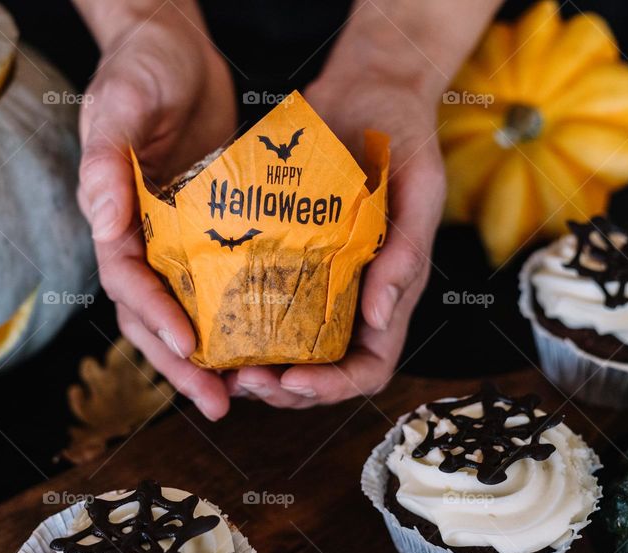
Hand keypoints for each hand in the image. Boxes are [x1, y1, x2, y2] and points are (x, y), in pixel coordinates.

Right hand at [76, 0, 235, 419]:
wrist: (173, 42)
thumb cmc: (140, 66)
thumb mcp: (121, 102)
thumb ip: (105, 159)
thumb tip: (101, 225)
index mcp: (113, 215)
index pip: (128, 282)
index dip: (154, 319)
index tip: (186, 349)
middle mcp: (142, 236)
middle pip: (155, 315)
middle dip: (182, 364)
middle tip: (219, 403)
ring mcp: (176, 236)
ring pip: (189, 309)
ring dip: (211, 355)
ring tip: (245, 392)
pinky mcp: (210, 228)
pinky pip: (221, 282)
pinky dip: (237, 314)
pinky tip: (268, 339)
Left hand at [225, 74, 443, 407]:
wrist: (367, 89)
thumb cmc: (404, 137)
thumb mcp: (419, 188)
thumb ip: (407, 251)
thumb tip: (382, 317)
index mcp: (389, 293)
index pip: (368, 368)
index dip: (333, 389)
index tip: (292, 381)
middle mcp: (352, 297)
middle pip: (321, 370)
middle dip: (283, 387)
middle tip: (240, 380)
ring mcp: (318, 280)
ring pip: (286, 348)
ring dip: (255, 365)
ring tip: (218, 364)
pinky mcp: (287, 256)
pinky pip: (263, 301)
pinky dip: (238, 321)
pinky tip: (208, 319)